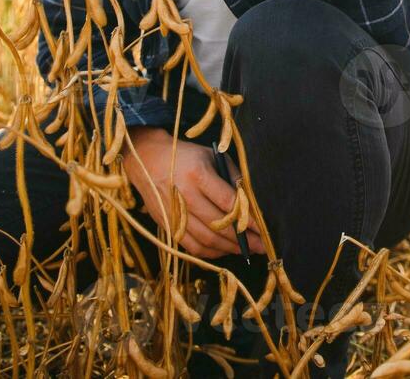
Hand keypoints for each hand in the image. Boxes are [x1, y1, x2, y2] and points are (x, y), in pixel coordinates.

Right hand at [121, 126, 265, 258]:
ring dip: (229, 248)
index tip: (263, 229)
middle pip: (218, 225)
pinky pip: (191, 247)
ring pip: (205, 240)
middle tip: (261, 246)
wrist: (146, 160)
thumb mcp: (212, 156)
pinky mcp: (166, 225)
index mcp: (197, 174)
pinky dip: (210, 253)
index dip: (247, 219)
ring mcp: (173, 213)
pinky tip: (224, 250)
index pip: (228, 202)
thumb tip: (251, 204)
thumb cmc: (186, 156)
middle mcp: (183, 196)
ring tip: (246, 250)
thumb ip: (232, 177)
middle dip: (243, 239)